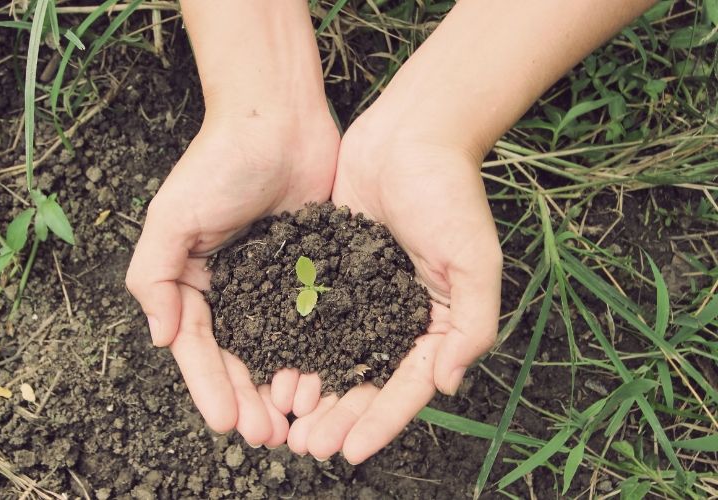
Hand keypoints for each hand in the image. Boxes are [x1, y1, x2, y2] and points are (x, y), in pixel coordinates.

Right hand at [126, 111, 338, 445]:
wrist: (277, 119)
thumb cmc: (219, 162)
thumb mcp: (172, 217)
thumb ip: (153, 277)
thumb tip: (159, 339)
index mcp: (195, 281)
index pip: (199, 346)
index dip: (210, 388)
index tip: (228, 424)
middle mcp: (234, 289)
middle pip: (238, 357)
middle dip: (248, 399)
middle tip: (267, 436)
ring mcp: (275, 282)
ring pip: (277, 348)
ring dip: (281, 387)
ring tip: (295, 423)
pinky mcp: (312, 270)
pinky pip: (312, 320)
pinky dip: (315, 353)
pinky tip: (326, 382)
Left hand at [285, 106, 501, 462]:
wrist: (412, 133)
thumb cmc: (451, 194)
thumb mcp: (476, 261)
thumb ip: (471, 326)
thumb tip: (447, 385)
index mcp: (435, 321)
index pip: (407, 386)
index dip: (380, 422)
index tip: (350, 452)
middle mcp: (398, 314)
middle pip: (365, 380)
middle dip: (338, 416)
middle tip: (306, 446)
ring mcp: (362, 293)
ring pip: (333, 355)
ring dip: (313, 390)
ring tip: (284, 419)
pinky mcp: (332, 268)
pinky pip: (310, 317)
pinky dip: (294, 345)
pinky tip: (271, 369)